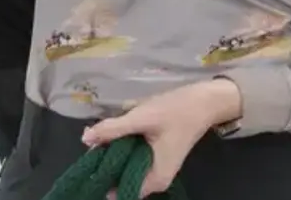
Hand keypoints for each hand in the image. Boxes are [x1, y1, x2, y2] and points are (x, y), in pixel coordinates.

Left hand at [81, 79, 240, 197]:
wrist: (204, 100)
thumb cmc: (176, 111)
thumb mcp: (142, 117)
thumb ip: (113, 128)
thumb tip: (86, 138)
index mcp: (154, 180)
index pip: (118, 190)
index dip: (101, 176)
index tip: (87, 159)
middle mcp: (154, 179)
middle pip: (120, 175)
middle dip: (105, 157)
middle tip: (92, 136)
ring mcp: (155, 166)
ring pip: (124, 162)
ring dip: (114, 147)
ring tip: (104, 128)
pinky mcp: (154, 153)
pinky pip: (132, 152)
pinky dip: (124, 141)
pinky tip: (118, 125)